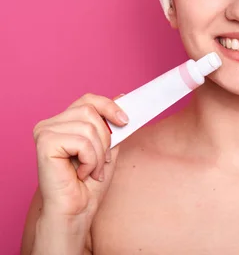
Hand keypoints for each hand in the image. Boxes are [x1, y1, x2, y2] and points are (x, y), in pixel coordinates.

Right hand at [33, 93, 128, 223]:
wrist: (76, 210)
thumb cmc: (89, 183)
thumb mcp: (107, 147)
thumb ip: (111, 124)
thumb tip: (122, 97)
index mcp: (63, 122)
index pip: (88, 100)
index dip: (109, 106)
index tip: (125, 120)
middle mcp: (50, 124)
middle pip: (90, 111)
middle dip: (105, 138)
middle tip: (102, 160)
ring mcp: (45, 132)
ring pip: (88, 127)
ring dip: (99, 153)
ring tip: (92, 170)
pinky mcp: (45, 143)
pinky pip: (82, 142)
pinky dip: (90, 161)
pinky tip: (82, 173)